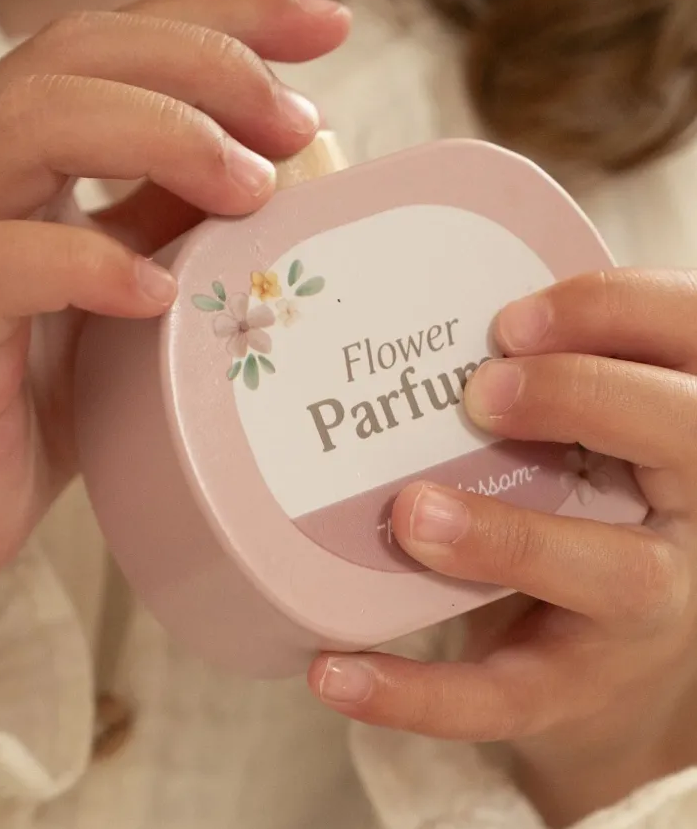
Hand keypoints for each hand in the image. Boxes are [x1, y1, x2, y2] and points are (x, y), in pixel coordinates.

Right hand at [0, 0, 349, 607]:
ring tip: (251, 189)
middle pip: (75, 54)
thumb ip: (160, 221)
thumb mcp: (107, 295)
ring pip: (32, 127)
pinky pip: (0, 265)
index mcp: (1, 152)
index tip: (324, 28)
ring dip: (163, 138)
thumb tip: (269, 171)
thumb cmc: (19, 399)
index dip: (220, 16)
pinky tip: (163, 292)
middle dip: (205, 67)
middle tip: (297, 124)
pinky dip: (95, 265)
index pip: (109, 39)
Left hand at [309, 269, 696, 824]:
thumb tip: (387, 302)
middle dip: (584, 396)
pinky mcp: (578, 683)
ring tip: (411, 515)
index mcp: (682, 416)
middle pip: (686, 433)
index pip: (688, 332)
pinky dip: (419, 691)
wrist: (605, 647)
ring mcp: (646, 604)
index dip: (614, 309)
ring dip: (509, 539)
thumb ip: (525, 373)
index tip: (510, 316)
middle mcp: (689, 506)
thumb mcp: (570, 426)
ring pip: (614, 572)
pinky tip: (334, 671)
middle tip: (480, 392)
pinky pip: (508, 695)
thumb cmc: (572, 499)